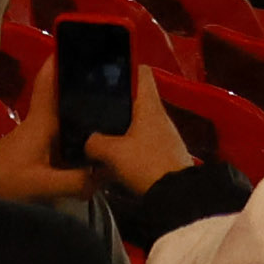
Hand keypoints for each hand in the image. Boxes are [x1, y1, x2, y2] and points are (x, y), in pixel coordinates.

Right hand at [79, 72, 198, 202]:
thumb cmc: (147, 164)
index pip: (142, 72)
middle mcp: (158, 115)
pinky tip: (107, 156)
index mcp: (150, 105)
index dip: (124, 66)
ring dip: (117, 126)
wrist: (176, 196)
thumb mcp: (113, 153)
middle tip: (90, 105)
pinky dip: (124, 145)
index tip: (104, 70)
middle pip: (134, 98)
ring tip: (93, 131)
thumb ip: (94, 143)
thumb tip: (86, 141)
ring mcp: (161, 135)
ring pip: (135, 122)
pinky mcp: (161, 153)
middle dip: (113, 101)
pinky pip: (139, 141)